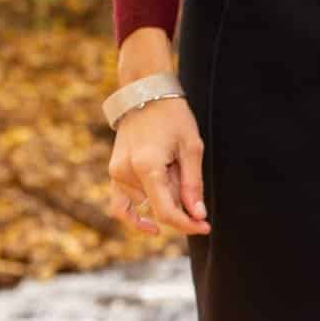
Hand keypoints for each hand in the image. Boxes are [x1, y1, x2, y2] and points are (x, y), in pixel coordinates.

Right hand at [108, 95, 208, 236]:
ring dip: (164, 199)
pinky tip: (150, 224)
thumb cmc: (173, 117)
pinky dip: (135, 215)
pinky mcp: (114, 172)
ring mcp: (117, 173)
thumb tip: (198, 216)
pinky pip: (120, 205)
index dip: (188, 225)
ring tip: (174, 174)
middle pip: (157, 209)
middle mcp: (126, 173)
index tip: (205, 227)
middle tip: (193, 187)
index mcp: (147, 166)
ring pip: (145, 206)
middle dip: (181, 208)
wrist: (146, 94)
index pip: (166, 212)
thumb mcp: (191, 148)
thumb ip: (193, 185)